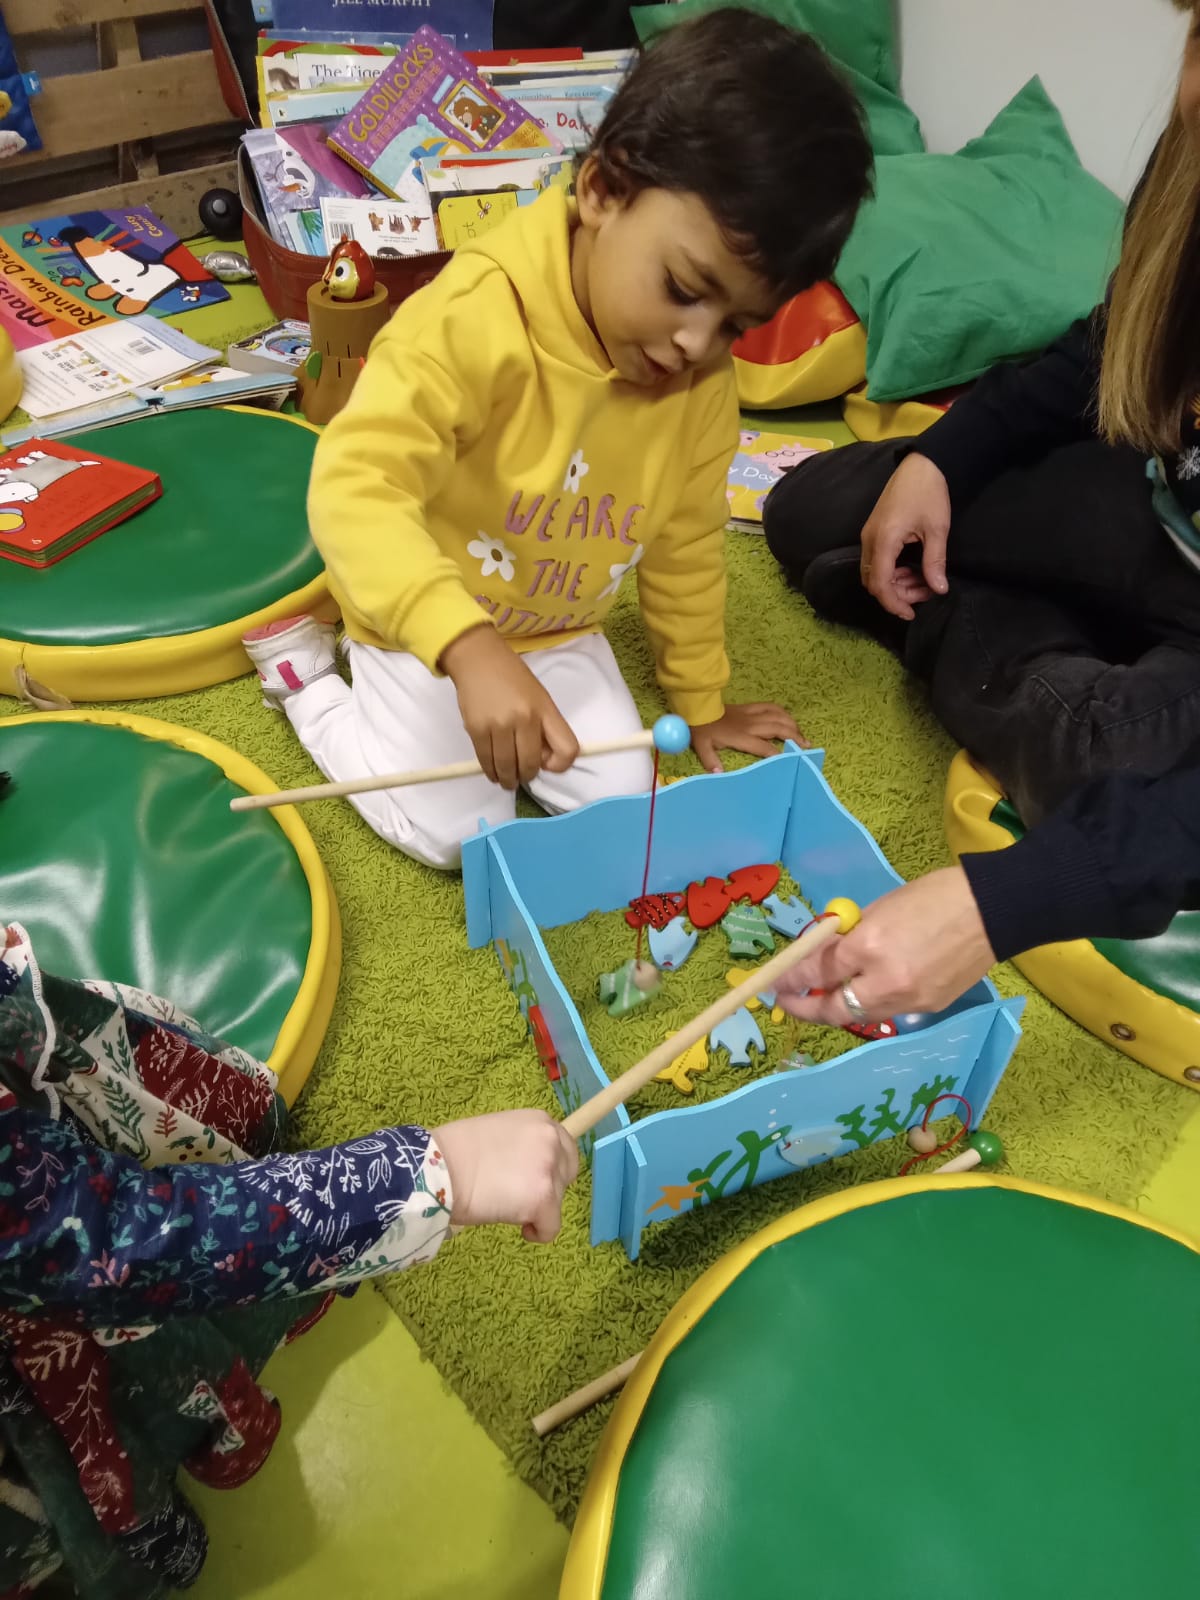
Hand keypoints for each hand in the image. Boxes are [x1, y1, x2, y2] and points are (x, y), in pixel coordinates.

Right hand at [432, 1109, 579, 1242]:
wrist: (439, 1169)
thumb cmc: (455, 1151)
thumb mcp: (499, 1133)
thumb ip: (522, 1145)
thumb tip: (527, 1168)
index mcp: (539, 1121)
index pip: (565, 1148)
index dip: (551, 1169)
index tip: (531, 1180)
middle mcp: (550, 1140)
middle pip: (566, 1174)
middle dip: (549, 1188)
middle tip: (519, 1195)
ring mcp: (549, 1169)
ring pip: (558, 1201)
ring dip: (537, 1208)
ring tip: (505, 1205)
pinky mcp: (543, 1199)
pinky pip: (552, 1227)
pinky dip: (538, 1233)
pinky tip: (521, 1229)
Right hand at [440, 624, 578, 789]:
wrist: (478, 659)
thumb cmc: (512, 678)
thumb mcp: (539, 697)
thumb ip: (544, 727)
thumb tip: (542, 761)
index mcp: (546, 709)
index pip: (566, 749)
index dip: (560, 765)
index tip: (547, 764)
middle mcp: (525, 718)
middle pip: (531, 764)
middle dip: (526, 776)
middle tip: (521, 776)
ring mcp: (500, 725)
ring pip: (507, 767)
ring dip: (508, 779)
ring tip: (507, 781)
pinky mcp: (477, 729)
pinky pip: (486, 760)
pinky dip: (491, 772)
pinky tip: (493, 773)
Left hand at [690, 702, 802, 773]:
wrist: (699, 706)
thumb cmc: (702, 729)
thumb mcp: (702, 747)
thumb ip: (711, 761)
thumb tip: (719, 774)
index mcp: (741, 736)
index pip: (764, 746)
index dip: (777, 754)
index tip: (790, 760)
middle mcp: (751, 724)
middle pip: (778, 729)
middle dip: (794, 737)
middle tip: (806, 746)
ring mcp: (753, 714)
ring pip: (778, 716)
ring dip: (792, 725)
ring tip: (802, 735)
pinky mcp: (751, 707)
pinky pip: (771, 707)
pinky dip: (783, 712)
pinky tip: (789, 719)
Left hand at [773, 867, 996, 1022]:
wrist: (993, 910)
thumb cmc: (934, 896)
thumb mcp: (879, 908)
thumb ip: (848, 935)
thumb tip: (821, 953)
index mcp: (869, 945)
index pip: (819, 971)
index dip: (793, 978)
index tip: (776, 982)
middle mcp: (886, 981)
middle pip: (834, 1008)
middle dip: (806, 1008)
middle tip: (788, 1002)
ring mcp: (910, 1000)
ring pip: (860, 1014)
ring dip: (836, 1009)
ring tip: (821, 998)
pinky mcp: (929, 1008)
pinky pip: (888, 1011)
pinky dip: (869, 1003)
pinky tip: (864, 992)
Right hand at [859, 453, 951, 620]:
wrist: (922, 463)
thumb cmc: (929, 493)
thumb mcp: (937, 530)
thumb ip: (934, 562)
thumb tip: (939, 589)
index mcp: (883, 541)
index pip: (880, 585)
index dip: (894, 604)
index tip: (911, 614)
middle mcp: (869, 540)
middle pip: (873, 582)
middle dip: (897, 594)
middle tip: (926, 592)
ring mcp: (869, 535)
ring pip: (874, 573)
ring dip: (896, 583)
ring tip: (924, 580)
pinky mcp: (874, 531)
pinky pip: (877, 561)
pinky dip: (892, 571)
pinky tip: (913, 568)